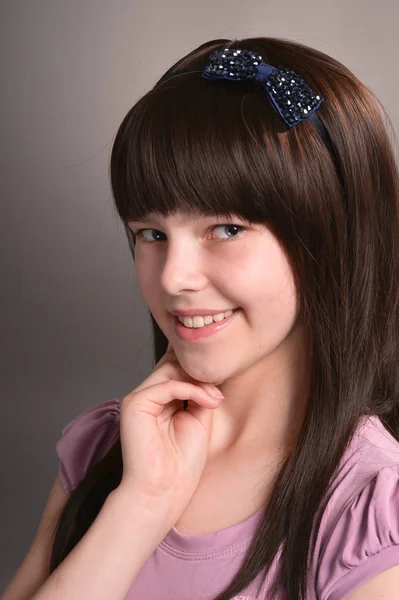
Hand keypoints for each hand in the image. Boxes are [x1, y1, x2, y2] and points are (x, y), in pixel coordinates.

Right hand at [117, 343, 223, 521]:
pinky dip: (192, 390)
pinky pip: (168, 386)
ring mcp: (138, 398)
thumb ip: (200, 394)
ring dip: (199, 381)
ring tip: (216, 399)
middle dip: (201, 373)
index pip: (176, 369)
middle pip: (173, 365)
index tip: (223, 376)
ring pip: (170, 370)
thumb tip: (209, 372)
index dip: (199, 369)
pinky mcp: (134, 404)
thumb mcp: (199, 418)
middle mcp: (145, 396)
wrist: (164, 492)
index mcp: (158, 400)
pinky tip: (208, 402)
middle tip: (221, 388)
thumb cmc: (181, 464)